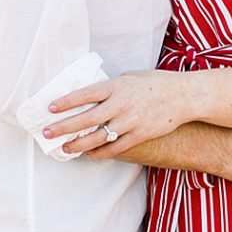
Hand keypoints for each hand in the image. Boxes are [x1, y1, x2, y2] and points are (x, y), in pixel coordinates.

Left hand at [44, 71, 188, 154]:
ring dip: (78, 145)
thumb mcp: (130, 77)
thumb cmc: (156, 83)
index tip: (50, 108)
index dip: (66, 102)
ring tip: (65, 148)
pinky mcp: (140, 135)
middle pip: (86, 119)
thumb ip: (111, 87)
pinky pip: (115, 148)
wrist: (184, 96)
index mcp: (117, 86)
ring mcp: (131, 122)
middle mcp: (121, 105)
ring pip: (98, 138)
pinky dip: (100, 153)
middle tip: (47, 133)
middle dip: (64, 128)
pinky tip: (89, 154)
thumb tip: (91, 95)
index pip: (85, 94)